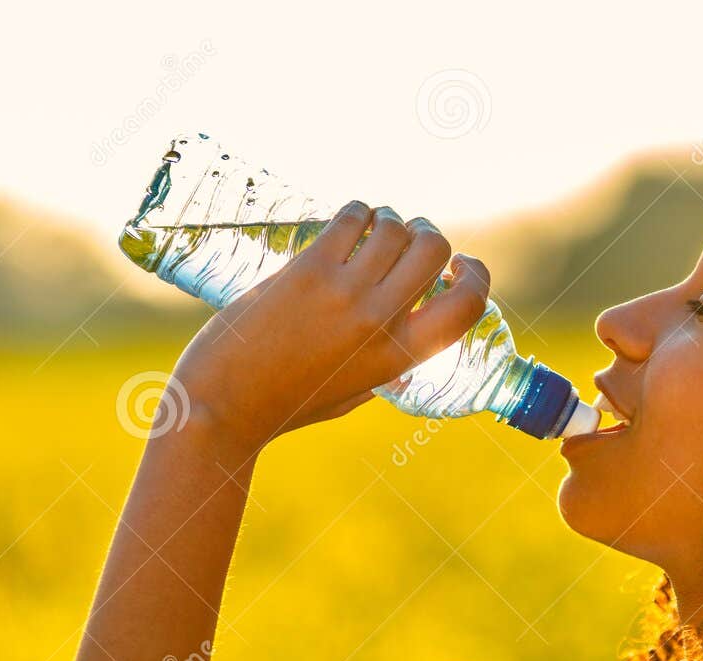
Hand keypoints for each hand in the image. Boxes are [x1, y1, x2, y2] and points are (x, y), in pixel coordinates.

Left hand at [169, 202, 489, 453]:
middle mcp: (379, 320)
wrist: (226, 404)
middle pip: (433, 249)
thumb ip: (388, 367)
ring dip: (391, 220)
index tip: (462, 266)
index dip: (477, 276)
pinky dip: (358, 213)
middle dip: (429, 237)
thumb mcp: (357, 394)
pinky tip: (350, 223)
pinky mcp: (307, 268)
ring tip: (374, 230)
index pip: (467, 305)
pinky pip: (351, 218)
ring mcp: (343, 291)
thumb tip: (408, 352)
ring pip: (393, 227)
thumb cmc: (289, 405)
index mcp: (399, 356)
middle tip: (410, 242)